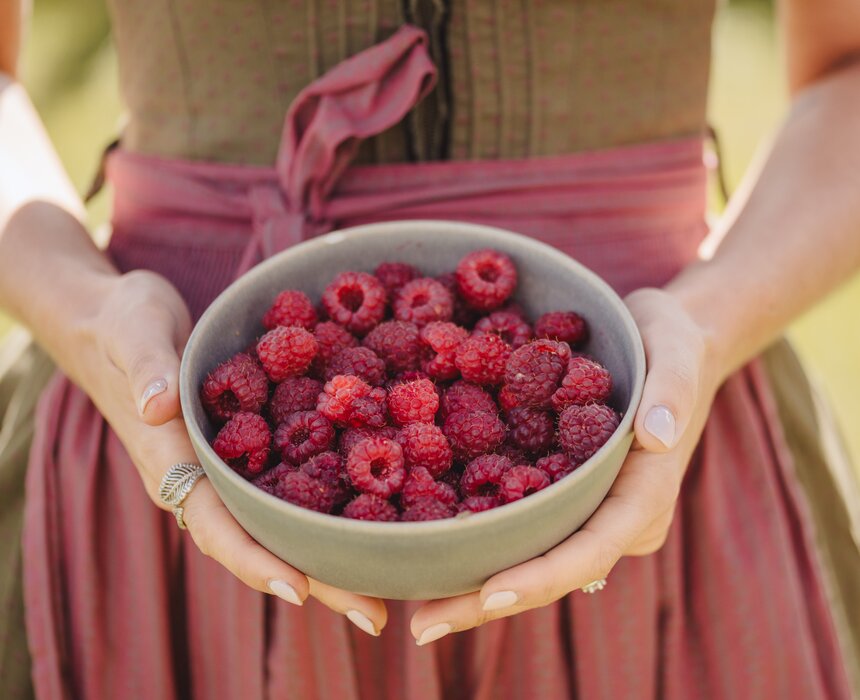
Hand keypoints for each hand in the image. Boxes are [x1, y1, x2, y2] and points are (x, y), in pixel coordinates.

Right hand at [71, 270, 387, 635]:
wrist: (122, 318)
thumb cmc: (122, 325)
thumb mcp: (134, 334)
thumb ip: (145, 368)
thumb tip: (156, 405)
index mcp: (174, 465)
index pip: (215, 525)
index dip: (255, 560)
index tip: (300, 589)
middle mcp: (207, 479)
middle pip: (263, 541)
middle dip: (316, 580)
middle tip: (375, 616)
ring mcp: (231, 468)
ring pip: (283, 522)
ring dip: (331, 555)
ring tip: (386, 584)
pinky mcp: (252, 448)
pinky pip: (292, 484)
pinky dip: (330, 506)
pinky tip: (377, 516)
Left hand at [409, 287, 717, 645]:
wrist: (662, 342)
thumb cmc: (670, 342)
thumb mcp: (676, 348)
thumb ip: (672, 388)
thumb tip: (657, 435)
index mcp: (645, 496)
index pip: (592, 549)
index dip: (541, 577)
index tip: (487, 595)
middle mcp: (616, 518)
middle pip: (553, 571)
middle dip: (489, 601)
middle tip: (422, 625)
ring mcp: (591, 511)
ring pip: (535, 560)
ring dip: (478, 588)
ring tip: (418, 610)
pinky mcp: (567, 495)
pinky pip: (526, 530)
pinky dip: (484, 548)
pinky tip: (435, 555)